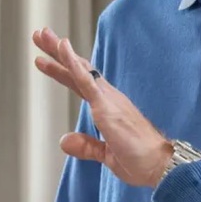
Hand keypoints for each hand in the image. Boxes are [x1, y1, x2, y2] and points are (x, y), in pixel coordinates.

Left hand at [32, 27, 171, 187]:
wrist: (160, 166)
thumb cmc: (140, 160)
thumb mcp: (106, 155)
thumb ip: (87, 146)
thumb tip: (65, 141)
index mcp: (108, 107)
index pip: (80, 82)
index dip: (63, 68)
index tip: (44, 57)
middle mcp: (108, 98)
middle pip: (78, 69)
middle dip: (57, 52)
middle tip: (40, 34)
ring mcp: (108, 100)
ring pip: (79, 70)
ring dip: (60, 52)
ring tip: (42, 35)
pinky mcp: (107, 107)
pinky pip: (87, 81)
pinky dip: (73, 64)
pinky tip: (63, 49)